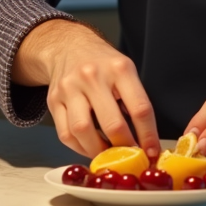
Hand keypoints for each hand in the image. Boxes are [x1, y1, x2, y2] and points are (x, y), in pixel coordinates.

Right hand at [12, 19, 159, 160]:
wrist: (69, 47)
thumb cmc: (104, 65)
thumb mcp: (125, 72)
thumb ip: (134, 102)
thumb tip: (146, 142)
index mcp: (119, 68)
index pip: (139, 108)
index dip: (148, 135)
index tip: (152, 151)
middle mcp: (92, 76)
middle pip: (111, 123)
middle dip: (124, 147)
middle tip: (130, 158)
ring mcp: (69, 88)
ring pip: (83, 131)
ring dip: (98, 151)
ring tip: (108, 156)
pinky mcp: (53, 100)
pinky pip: (65, 134)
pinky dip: (79, 148)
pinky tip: (90, 148)